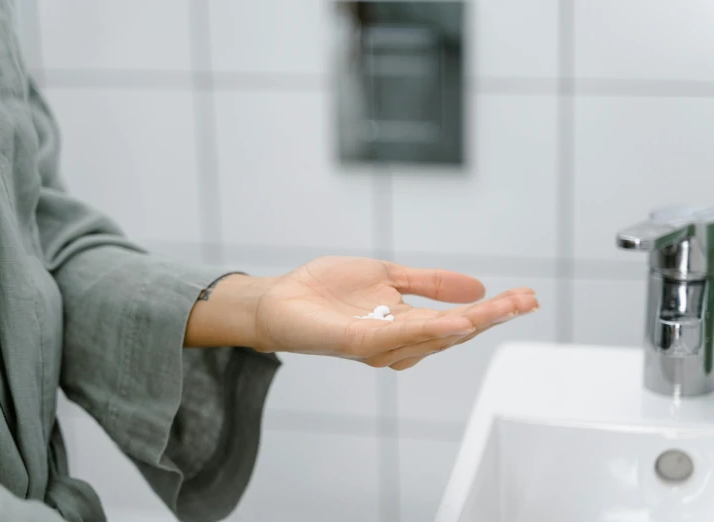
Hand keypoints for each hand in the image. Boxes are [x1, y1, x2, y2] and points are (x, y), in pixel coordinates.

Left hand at [185, 256, 538, 369]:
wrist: (281, 299)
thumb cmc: (327, 292)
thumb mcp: (388, 277)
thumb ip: (430, 283)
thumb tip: (478, 286)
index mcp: (408, 325)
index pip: (459, 320)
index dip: (493, 311)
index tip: (526, 297)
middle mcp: (398, 342)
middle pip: (453, 333)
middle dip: (492, 317)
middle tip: (527, 301)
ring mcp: (378, 345)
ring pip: (431, 337)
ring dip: (468, 325)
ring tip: (498, 310)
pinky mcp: (356, 341)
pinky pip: (397, 339)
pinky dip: (428, 332)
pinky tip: (454, 322)